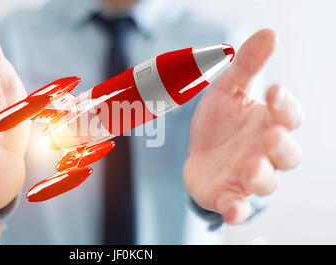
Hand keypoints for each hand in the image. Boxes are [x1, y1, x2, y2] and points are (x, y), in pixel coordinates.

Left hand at [184, 29, 303, 223]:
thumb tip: (269, 32)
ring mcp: (247, 177)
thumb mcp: (227, 91)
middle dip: (281, 146)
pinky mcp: (227, 196)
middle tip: (271, 134)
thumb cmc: (219, 125)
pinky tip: (232, 209)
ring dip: (261, 175)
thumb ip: (247, 66)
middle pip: (287, 155)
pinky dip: (237, 209)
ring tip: (251, 165)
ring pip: (266, 182)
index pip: (288, 116)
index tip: (273, 91)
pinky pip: (237, 207)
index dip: (285, 106)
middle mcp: (265, 153)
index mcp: (268, 124)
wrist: (196, 155)